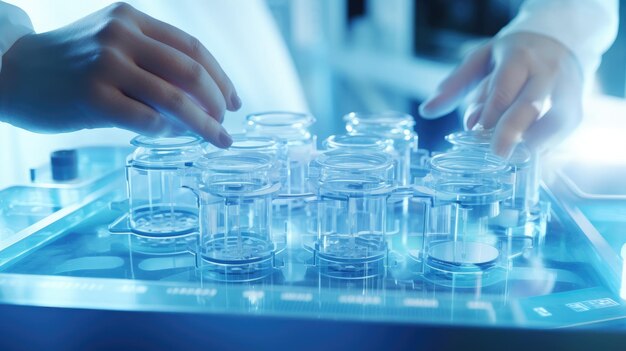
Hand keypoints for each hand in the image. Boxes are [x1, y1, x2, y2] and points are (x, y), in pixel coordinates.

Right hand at [0, 2, 239, 147]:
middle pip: (191, 72)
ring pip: (175, 99)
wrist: (10, 72)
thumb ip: (152, 59)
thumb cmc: (69, 64)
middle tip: (227, 123)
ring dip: (204, 124)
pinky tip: (174, 138)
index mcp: (131, 19)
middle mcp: (121, 36)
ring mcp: (105, 65)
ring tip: (217, 138)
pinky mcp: (92, 97)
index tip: (235, 101)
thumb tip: (202, 98)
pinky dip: (168, 133)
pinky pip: (147, 120)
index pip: (192, 48)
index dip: (221, 77)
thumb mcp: (111, 43)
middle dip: (219, 102)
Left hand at [419, 32, 582, 157]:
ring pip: (555, 121)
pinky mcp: (575, 110)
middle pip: (531, 104)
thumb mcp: (481, 60)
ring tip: (514, 163)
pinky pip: (562, 134)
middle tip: (496, 155)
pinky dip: (544, 151)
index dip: (491, 110)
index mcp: (520, 57)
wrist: (558, 41)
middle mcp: (546, 73)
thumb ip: (455, 85)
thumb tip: (426, 111)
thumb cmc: (512, 56)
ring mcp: (566, 92)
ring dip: (534, 145)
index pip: (505, 86)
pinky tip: (526, 164)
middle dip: (512, 130)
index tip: (475, 129)